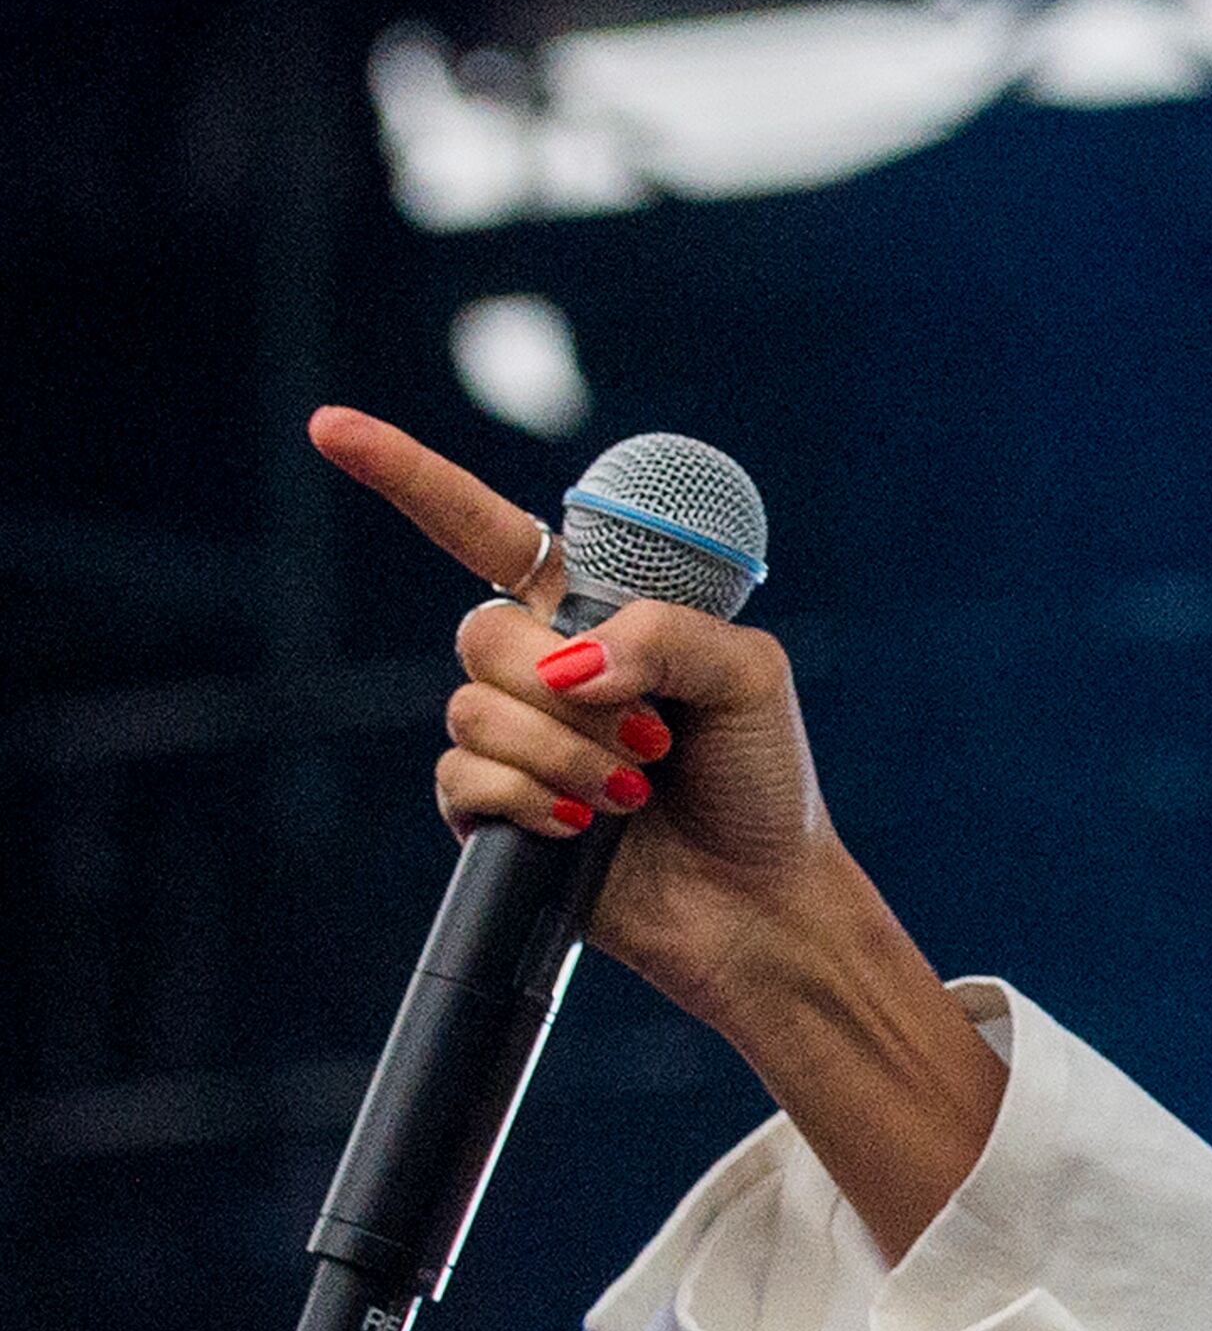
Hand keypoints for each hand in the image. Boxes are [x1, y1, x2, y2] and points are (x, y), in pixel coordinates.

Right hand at [308, 407, 844, 1041]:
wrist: (761, 901)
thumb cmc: (762, 781)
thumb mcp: (748, 676)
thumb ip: (666, 634)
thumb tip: (569, 665)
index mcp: (590, 611)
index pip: (483, 531)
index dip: (406, 476)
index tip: (331, 429)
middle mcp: (540, 669)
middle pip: (481, 635)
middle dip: (563, 690)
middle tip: (653, 740)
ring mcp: (514, 743)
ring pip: (475, 712)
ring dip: (562, 755)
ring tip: (633, 792)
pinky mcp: (497, 815)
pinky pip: (464, 781)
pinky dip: (529, 800)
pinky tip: (584, 828)